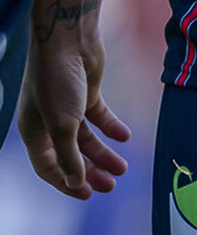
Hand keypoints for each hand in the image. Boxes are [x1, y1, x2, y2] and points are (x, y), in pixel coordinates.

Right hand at [17, 32, 129, 198]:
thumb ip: (69, 155)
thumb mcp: (62, 124)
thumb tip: (74, 182)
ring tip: (123, 169)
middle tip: (111, 186)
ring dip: (104, 154)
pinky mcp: (87, 92)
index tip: (87, 194)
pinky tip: (125, 137)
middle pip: (70, 155)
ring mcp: (69, 107)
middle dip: (90, 172)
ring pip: (86, 138)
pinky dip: (111, 128)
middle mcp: (49, 122)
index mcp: (33, 133)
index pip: (48, 167)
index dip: (66, 183)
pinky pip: (100, 116)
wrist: (67, 39)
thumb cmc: (57, 81)